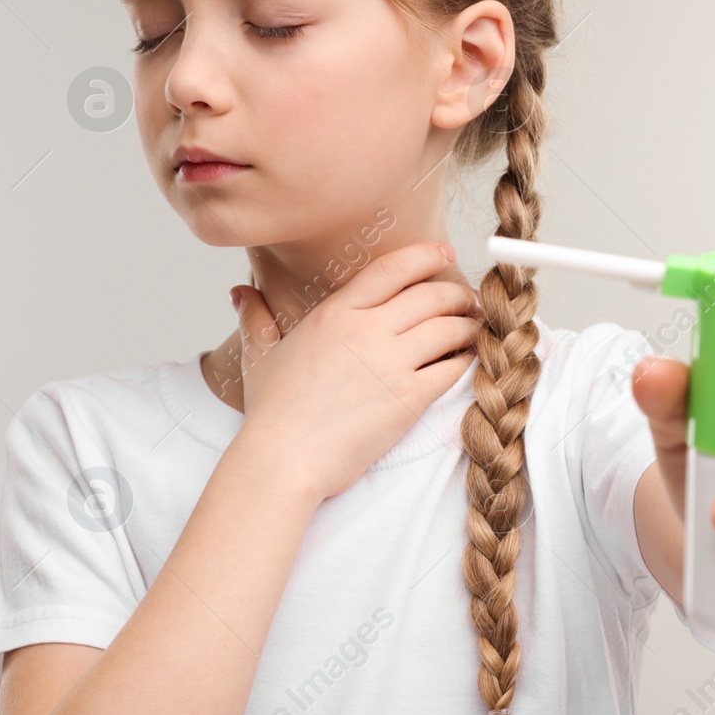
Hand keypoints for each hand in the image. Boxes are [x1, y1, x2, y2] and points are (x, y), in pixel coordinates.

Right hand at [230, 240, 481, 502]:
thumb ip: (256, 318)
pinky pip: (454, 368)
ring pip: (449, 328)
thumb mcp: (259, 356)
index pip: (391, 269)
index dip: (424, 256)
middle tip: (468, 300)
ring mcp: (391, 362)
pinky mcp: (410, 398)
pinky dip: (468, 361)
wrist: (283, 459)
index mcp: (335, 313)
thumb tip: (240, 292)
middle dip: (456, 294)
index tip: (444, 254)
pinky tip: (469, 361)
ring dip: (468, 325)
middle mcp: (366, 330)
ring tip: (475, 329)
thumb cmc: (271, 414)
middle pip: (430, 295)